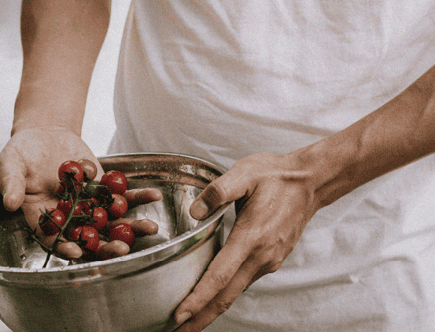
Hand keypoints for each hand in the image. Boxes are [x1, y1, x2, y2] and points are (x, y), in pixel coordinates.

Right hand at [0, 126, 161, 258]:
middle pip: (88, 237)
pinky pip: (123, 195)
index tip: (78, 251)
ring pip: (111, 222)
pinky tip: (154, 196)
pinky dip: (139, 196)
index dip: (65, 246)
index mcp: (42, 217)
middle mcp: (67, 216)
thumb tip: (10, 203)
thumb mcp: (10, 162)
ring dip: (132, 227)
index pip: (53, 238)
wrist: (44, 133)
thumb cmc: (22, 151)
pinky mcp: (104, 188)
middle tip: (122, 250)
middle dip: (106, 246)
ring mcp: (88, 204)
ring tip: (150, 229)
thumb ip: (11, 182)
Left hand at [174, 151, 318, 330]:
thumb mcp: (245, 173)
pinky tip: (212, 295)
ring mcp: (269, 260)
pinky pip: (244, 281)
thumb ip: (218, 190)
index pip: (220, 275)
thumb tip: (195, 212)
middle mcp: (262, 255)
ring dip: (211, 308)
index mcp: (252, 237)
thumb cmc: (276, 175)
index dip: (198, 298)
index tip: (180, 314)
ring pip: (236, 291)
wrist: (310, 181)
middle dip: (200, 318)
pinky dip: (225, 294)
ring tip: (188, 320)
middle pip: (227, 296)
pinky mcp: (272, 259)